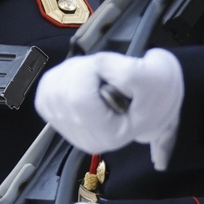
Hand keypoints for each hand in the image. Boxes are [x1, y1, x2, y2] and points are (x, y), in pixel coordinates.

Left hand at [34, 49, 183, 170]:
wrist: (159, 99)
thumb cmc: (159, 90)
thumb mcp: (154, 76)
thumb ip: (125, 72)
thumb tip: (95, 65)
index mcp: (109, 134)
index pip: (77, 99)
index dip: (89, 71)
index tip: (111, 67)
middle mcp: (85, 138)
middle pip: (60, 92)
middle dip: (81, 69)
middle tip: (106, 71)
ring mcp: (70, 130)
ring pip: (50, 89)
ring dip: (71, 70)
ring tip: (96, 74)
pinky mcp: (60, 118)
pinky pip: (44, 91)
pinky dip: (59, 75)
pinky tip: (80, 77)